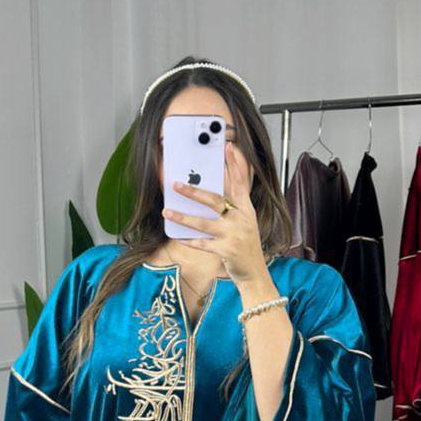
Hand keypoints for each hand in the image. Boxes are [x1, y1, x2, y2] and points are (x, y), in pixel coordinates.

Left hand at [162, 143, 272, 289]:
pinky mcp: (226, 250)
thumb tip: (206, 193)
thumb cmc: (245, 245)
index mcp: (246, 209)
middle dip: (194, 191)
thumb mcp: (244, 222)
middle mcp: (242, 219)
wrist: (254, 272)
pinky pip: (203, 243)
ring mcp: (234, 235)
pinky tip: (177, 236)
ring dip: (183, 217)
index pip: (240, 182)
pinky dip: (189, 240)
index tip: (227, 147)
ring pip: (204, 223)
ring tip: (166, 211)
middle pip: (215, 200)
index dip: (234, 164)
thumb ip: (231, 208)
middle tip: (176, 184)